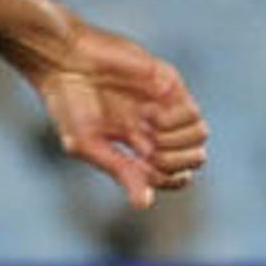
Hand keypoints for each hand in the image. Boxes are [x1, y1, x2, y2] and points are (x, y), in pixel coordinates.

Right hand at [18, 21, 206, 210]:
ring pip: (199, 137)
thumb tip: (144, 205)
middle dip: (176, 163)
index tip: (151, 173)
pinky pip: (193, 113)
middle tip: (152, 152)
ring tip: (151, 130)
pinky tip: (152, 112)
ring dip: (178, 142)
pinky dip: (177, 121)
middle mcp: (153, 127)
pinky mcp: (170, 85)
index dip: (170, 180)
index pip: (169, 173)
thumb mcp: (89, 144)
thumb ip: (119, 171)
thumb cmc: (68, 104)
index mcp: (133, 145)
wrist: (66, 60)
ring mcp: (164, 106)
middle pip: (191, 158)